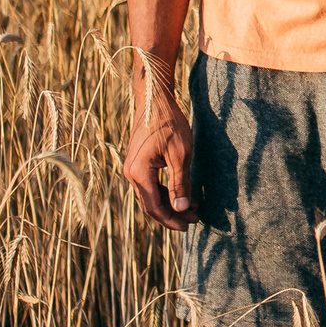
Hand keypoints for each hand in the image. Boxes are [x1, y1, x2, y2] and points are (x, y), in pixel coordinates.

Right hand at [123, 76, 197, 229]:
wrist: (155, 100)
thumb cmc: (169, 124)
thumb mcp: (180, 155)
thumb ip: (180, 183)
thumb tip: (181, 209)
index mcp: (139, 173)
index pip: (154, 207)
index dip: (171, 220)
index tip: (188, 226)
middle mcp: (131, 173)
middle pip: (151, 204)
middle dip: (173, 214)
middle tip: (195, 219)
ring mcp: (132, 168)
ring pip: (150, 195)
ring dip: (170, 203)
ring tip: (193, 207)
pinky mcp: (137, 163)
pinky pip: (149, 184)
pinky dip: (164, 192)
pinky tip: (182, 193)